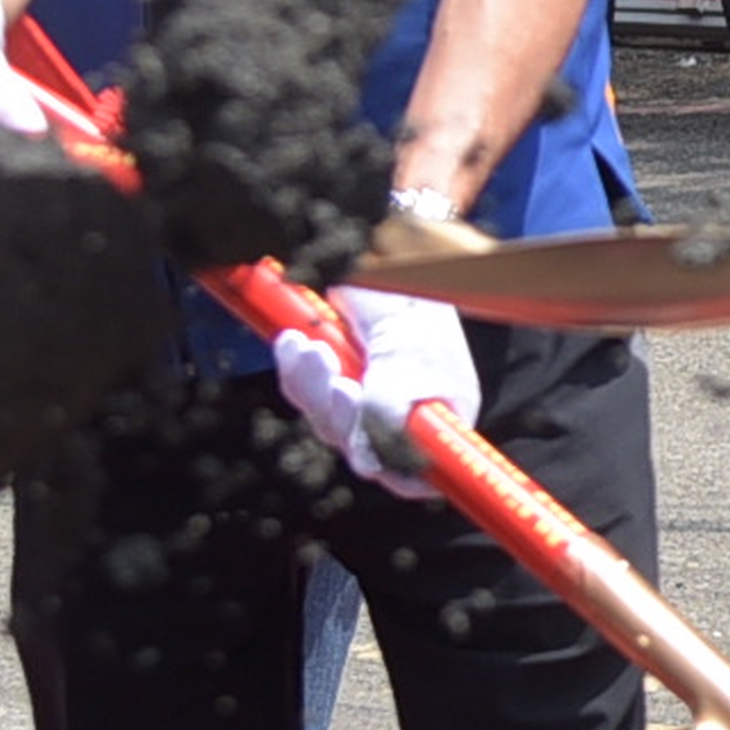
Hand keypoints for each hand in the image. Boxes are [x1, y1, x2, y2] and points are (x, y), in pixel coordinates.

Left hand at [273, 283, 480, 500]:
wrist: (389, 256)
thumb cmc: (417, 308)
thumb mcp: (411, 363)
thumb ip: (389, 412)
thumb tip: (366, 460)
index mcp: (437, 422)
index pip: (412, 473)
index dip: (387, 466)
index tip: (366, 447)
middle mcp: (401, 417)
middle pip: (360, 448)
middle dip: (340, 414)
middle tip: (338, 381)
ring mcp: (366, 397)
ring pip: (327, 419)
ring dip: (313, 387)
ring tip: (311, 347)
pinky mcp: (335, 375)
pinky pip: (306, 390)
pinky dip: (297, 369)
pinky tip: (293, 342)